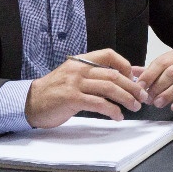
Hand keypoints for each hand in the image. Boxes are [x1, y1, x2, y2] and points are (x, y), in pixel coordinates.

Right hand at [26, 49, 146, 127]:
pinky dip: (112, 110)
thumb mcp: (74, 77)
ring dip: (127, 99)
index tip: (135, 78)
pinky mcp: (72, 99)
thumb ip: (94, 76)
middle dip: (133, 87)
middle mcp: (78, 69)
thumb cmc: (55, 92)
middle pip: (114, 75)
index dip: (126, 65)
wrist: (29, 102)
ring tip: (135, 107)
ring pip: (109, 88)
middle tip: (143, 97)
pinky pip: (99, 103)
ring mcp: (74, 83)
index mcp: (80, 61)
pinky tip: (118, 116)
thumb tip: (122, 78)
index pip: (109, 55)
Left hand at [136, 49, 172, 114]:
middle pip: (172, 72)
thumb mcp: (163, 74)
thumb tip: (130, 71)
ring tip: (158, 104)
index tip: (139, 87)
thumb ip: (148, 73)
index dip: (149, 75)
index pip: (161, 63)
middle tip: (148, 99)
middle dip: (158, 86)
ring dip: (169, 93)